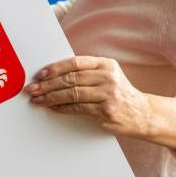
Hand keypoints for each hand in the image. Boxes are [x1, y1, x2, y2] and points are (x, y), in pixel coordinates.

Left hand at [24, 56, 153, 137]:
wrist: (143, 114)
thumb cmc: (119, 95)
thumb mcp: (107, 77)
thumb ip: (86, 73)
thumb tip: (54, 76)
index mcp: (106, 64)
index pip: (75, 63)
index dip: (55, 68)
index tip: (40, 74)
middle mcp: (108, 77)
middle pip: (70, 78)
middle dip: (47, 84)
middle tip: (32, 89)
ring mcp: (108, 94)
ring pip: (72, 93)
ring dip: (50, 97)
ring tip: (38, 100)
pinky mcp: (106, 110)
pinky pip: (78, 108)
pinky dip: (62, 108)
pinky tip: (52, 107)